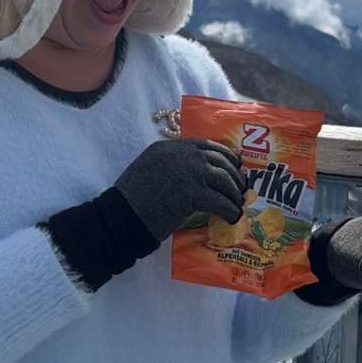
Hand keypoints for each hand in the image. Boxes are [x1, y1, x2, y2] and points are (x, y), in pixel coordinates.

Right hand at [114, 138, 245, 245]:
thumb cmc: (132, 200)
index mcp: (169, 147)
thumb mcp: (150, 170)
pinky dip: (230, 210)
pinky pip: (220, 201)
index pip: (206, 145)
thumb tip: (200, 174)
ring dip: (234, 194)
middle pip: (219, 160)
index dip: (225, 156)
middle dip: (234, 175)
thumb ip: (173, 165)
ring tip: (237, 205)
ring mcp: (189, 172)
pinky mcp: (193, 193)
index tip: (234, 166)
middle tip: (241, 189)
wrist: (120, 217)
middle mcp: (181, 154)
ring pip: (223, 180)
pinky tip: (232, 217)